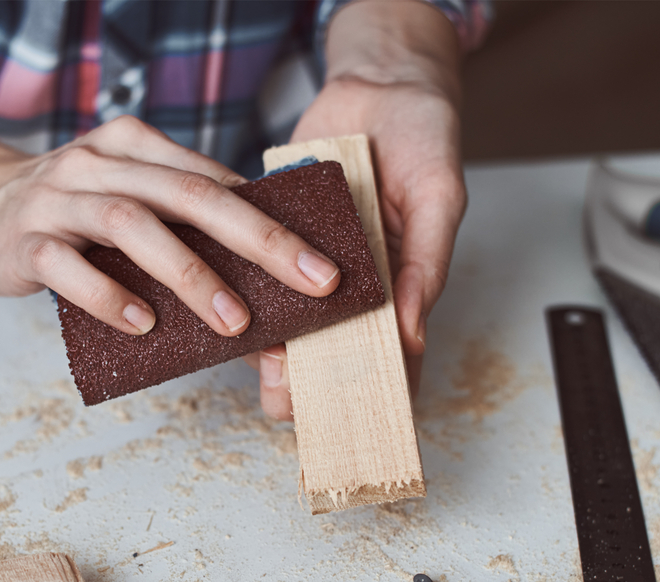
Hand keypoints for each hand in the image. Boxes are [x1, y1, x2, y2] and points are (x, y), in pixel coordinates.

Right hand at [0, 102, 340, 337]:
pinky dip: (110, 295)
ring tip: (232, 320)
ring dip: (189, 274)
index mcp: (137, 147)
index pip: (214, 181)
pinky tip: (144, 324)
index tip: (322, 263)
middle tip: (309, 282)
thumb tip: (263, 306)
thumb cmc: (71, 217)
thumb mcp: (127, 209)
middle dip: (256, 240)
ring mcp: (59, 198)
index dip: (273, 221)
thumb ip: (183, 241)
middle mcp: (101, 163)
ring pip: (132, 225)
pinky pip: (69, 266)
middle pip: (187, 194)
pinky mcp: (25, 239)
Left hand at [249, 0, 465, 419]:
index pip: (386, 356)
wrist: (377, 84)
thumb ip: (425, 264)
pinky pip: (257, 267)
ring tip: (249, 361)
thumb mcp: (439, 197)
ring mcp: (310, 260)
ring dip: (269, 342)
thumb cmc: (424, 138)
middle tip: (280, 395)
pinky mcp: (275, 233)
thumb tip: (410, 333)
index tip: (338, 419)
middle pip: (327, 347)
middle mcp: (351, 281)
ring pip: (286, 317)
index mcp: (398, 285)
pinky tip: (221, 305)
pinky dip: (242, 286)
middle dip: (303, 378)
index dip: (365, 391)